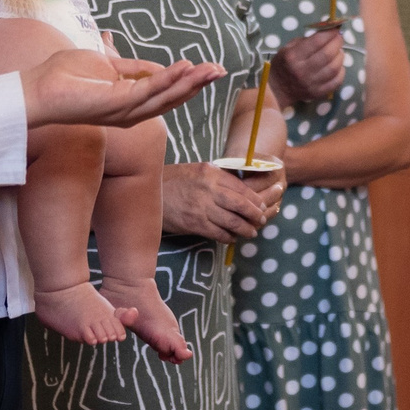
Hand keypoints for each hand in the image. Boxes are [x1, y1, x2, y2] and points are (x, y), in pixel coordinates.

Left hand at [22, 49, 222, 129]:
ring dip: (189, 83)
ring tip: (210, 70)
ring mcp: (124, 111)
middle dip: (196, 84)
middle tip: (220, 70)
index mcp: (128, 103)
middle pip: (171, 99)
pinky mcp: (116, 105)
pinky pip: (148, 91)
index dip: (187, 81)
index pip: (164, 93)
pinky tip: (185, 68)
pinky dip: (168, 79)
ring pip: (165, 98)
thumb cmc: (64, 77)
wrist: (38, 87)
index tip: (207, 67)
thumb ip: (130, 65)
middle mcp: (130, 112)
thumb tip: (157, 65)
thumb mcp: (104, 63)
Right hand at [160, 160, 285, 241]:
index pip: (241, 187)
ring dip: (245, 229)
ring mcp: (201, 207)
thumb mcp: (195, 170)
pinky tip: (232, 238)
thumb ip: (215, 178)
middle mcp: (208, 189)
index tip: (263, 205)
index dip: (255, 199)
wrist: (146, 193)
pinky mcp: (194, 223)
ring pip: (232, 221)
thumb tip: (238, 189)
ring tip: (251, 232)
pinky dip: (228, 237)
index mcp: (210, 173)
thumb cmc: (172, 181)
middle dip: (255, 214)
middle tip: (262, 220)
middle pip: (241, 204)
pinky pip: (218, 233)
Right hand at [270, 28, 346, 104]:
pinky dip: (341, 72)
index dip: (329, 33)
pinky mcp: (317, 93)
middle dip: (337, 43)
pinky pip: (336, 82)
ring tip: (339, 51)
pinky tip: (338, 66)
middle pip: (327, 54)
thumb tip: (327, 32)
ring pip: (333, 68)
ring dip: (340, 56)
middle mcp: (302, 71)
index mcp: (293, 56)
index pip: (316, 42)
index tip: (335, 28)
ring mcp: (311, 84)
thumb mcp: (288, 48)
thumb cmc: (283, 64)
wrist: (277, 89)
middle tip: (339, 37)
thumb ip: (306, 40)